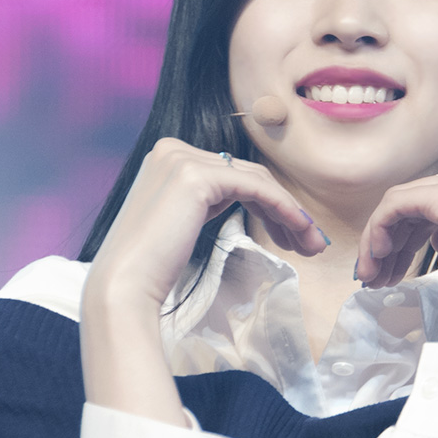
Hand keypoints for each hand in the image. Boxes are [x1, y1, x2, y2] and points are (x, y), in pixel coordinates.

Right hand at [86, 138, 327, 311]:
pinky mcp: (198, 176)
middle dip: (284, 210)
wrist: (125, 287)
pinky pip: (256, 188)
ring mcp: (184, 159)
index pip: (233, 174)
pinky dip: (284, 208)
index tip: (293, 236)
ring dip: (291, 213)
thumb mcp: (183, 221)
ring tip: (313, 246)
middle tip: (311, 243)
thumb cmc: (151, 268)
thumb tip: (251, 199)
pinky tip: (301, 231)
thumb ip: (207, 200)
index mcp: (168, 157)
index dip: (269, 204)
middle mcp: (173, 149)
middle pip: (248, 175)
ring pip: (257, 180)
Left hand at [355, 156, 437, 359]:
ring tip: (371, 276)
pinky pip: (396, 205)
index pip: (436, 206)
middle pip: (417, 206)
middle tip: (376, 277)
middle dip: (392, 244)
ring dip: (380, 241)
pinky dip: (380, 230)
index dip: (409, 239)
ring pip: (401, 204)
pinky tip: (378, 257)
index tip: (394, 271)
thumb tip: (434, 238)